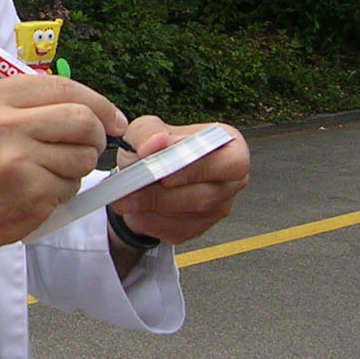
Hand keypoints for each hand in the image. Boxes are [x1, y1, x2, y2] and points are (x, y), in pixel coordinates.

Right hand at [0, 74, 126, 262]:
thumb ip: (35, 104)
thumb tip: (97, 108)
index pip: (61, 86)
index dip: (97, 101)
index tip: (112, 118)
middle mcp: (0, 124)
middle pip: (81, 118)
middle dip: (96, 135)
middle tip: (90, 147)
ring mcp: (16, 158)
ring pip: (83, 154)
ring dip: (78, 166)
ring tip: (50, 171)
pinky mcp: (31, 191)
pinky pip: (73, 184)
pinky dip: (65, 190)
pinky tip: (40, 191)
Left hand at [108, 115, 249, 245]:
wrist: (143, 175)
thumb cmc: (154, 148)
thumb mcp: (145, 129)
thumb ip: (149, 132)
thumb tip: (156, 143)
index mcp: (230, 146)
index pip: (230, 163)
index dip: (197, 170)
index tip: (165, 174)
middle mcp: (232, 179)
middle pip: (207, 195)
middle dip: (166, 193)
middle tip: (135, 187)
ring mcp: (219, 206)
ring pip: (189, 215)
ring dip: (153, 206)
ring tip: (128, 195)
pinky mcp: (201, 227)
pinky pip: (177, 230)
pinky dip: (152, 220)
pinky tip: (139, 207)